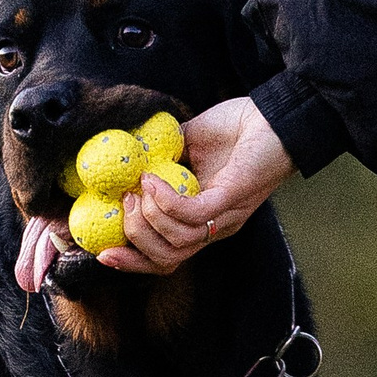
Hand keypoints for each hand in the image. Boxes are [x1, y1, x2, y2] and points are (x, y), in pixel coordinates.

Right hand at [95, 97, 295, 278]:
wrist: (274, 114)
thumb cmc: (236, 128)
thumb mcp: (189, 145)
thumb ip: (160, 157)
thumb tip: (125, 157)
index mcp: (204, 221)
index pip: (166, 258)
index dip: (133, 262)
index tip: (102, 252)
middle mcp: (215, 227)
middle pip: (167, 259)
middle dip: (135, 239)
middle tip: (125, 205)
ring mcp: (224, 216)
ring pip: (177, 243)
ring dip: (148, 218)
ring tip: (139, 188)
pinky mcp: (231, 199)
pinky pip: (192, 215)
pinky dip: (166, 201)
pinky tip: (153, 180)